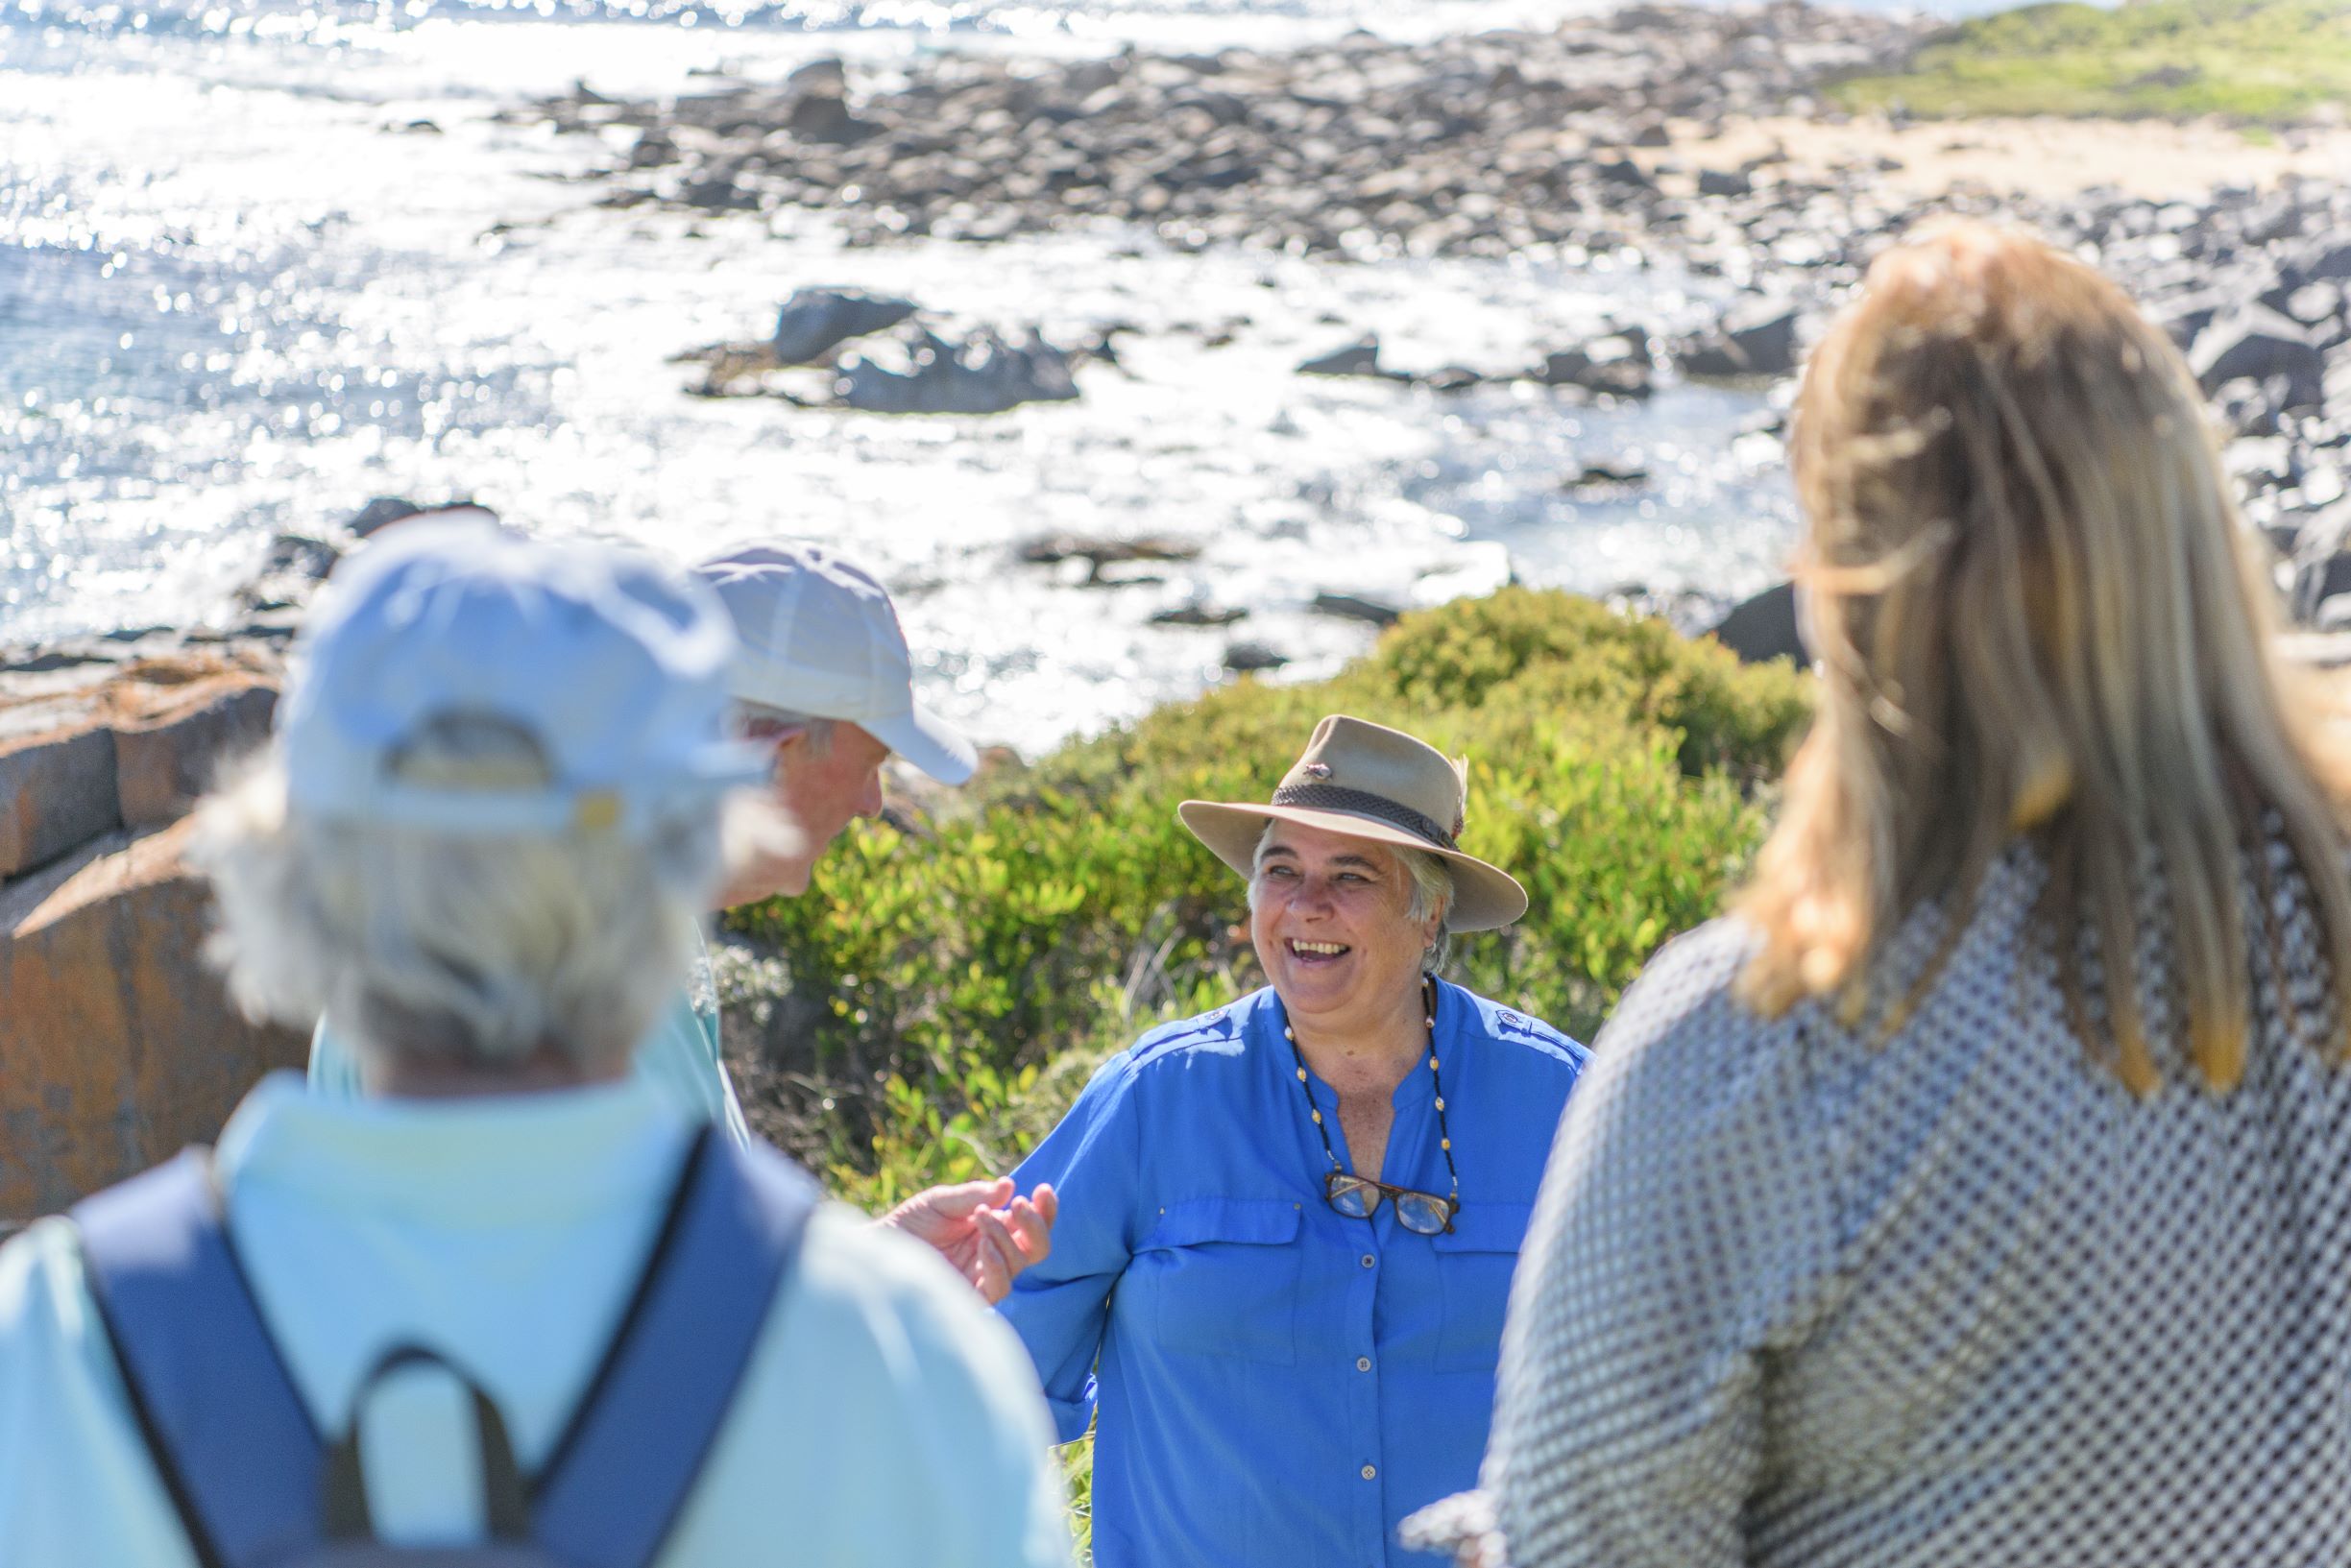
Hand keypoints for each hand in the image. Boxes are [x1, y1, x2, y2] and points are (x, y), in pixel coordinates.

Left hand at [878, 1178, 1057, 1304]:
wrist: (879, 1250)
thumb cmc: (909, 1224)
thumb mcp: (941, 1201)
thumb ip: (974, 1195)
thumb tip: (1008, 1186)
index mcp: (993, 1229)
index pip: (1030, 1224)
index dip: (1045, 1210)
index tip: (1043, 1189)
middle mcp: (993, 1253)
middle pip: (1037, 1248)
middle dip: (1036, 1225)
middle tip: (1018, 1205)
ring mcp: (983, 1276)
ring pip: (1020, 1264)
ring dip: (1007, 1237)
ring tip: (981, 1217)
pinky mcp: (971, 1297)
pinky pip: (1000, 1288)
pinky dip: (997, 1264)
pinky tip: (982, 1245)